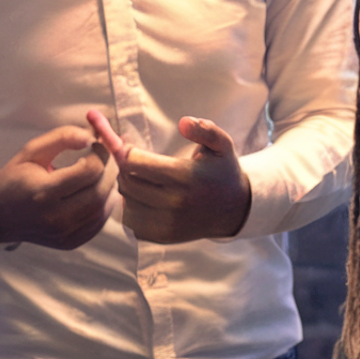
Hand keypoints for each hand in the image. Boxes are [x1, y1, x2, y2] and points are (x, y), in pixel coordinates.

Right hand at [0, 126, 111, 249]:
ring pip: (104, 207)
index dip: (101, 153)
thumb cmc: (14, 179)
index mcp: (43, 192)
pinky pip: (100, 222)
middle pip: (101, 190)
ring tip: (102, 172)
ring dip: (111, 186)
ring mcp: (65, 234)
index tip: (97, 144)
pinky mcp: (71, 242)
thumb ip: (61, 138)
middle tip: (106, 156)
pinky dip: (105, 204)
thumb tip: (91, 137)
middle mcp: (56, 218)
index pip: (90, 171)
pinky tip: (97, 190)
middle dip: (110, 169)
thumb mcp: (31, 151)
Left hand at [89, 112, 250, 243]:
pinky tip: (145, 200)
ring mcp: (167, 223)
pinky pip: (131, 222)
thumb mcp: (222, 144)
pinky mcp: (163, 236)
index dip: (127, 152)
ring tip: (142, 181)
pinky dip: (132, 210)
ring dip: (128, 190)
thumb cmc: (223, 171)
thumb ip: (204, 129)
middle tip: (136, 163)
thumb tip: (183, 122)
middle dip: (125, 169)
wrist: (234, 210)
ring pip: (126, 202)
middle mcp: (174, 202)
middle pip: (126, 182)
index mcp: (184, 176)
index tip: (132, 148)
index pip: (133, 162)